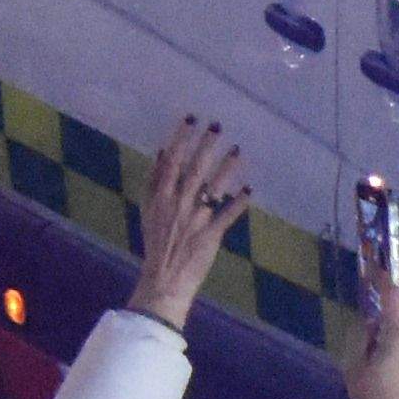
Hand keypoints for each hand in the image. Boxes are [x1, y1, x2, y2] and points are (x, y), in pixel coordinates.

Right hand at [123, 120, 249, 331]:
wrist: (163, 279)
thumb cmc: (157, 242)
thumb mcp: (149, 210)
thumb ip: (155, 182)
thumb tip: (163, 153)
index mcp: (160, 198)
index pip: (171, 162)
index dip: (180, 139)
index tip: (190, 120)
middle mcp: (178, 205)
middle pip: (194, 170)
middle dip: (205, 146)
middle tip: (217, 126)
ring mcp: (196, 219)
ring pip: (213, 188)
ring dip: (226, 169)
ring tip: (238, 149)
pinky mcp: (211, 235)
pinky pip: (227, 216)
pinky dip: (238, 203)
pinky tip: (250, 190)